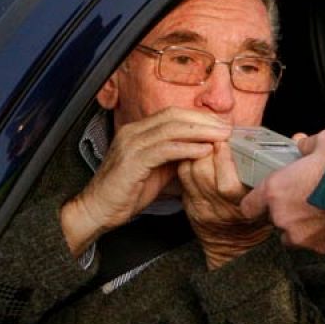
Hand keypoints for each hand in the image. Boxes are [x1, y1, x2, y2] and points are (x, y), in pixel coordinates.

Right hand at [60, 108, 230, 256]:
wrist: (97, 209)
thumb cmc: (126, 192)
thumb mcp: (156, 169)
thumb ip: (174, 157)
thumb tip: (202, 149)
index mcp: (137, 131)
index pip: (172, 114)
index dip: (198, 116)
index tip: (221, 123)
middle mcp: (133, 132)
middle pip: (173, 116)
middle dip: (203, 119)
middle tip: (227, 127)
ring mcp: (131, 145)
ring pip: (171, 129)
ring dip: (200, 131)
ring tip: (221, 136)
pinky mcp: (132, 161)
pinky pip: (164, 149)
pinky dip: (186, 148)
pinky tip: (203, 151)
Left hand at [177, 141, 272, 269]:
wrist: (238, 252)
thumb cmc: (262, 221)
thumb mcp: (277, 200)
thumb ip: (282, 172)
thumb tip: (300, 140)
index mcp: (246, 209)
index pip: (228, 185)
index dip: (224, 159)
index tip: (226, 141)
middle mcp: (222, 211)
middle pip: (203, 173)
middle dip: (206, 149)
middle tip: (213, 134)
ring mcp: (204, 210)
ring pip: (190, 174)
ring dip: (195, 153)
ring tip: (205, 142)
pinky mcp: (192, 209)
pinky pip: (183, 180)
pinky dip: (187, 163)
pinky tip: (197, 155)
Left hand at [241, 128, 324, 254]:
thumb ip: (309, 144)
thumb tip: (304, 144)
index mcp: (275, 190)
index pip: (249, 206)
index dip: (256, 203)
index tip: (264, 200)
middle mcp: (283, 217)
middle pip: (275, 220)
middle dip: (288, 211)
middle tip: (307, 198)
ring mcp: (301, 236)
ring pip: (294, 236)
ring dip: (303, 227)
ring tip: (322, 213)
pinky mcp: (321, 248)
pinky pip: (316, 243)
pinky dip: (323, 236)